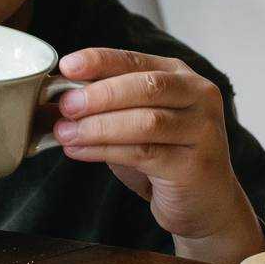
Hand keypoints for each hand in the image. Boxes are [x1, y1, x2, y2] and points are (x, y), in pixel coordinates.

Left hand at [52, 48, 263, 263]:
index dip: (100, 60)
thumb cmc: (166, 157)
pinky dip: (106, 151)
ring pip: (145, 121)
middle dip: (99, 95)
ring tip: (65, 133)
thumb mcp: (136, 122)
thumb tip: (59, 98)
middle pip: (146, 86)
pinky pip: (145, 153)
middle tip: (66, 106)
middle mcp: (198, 96)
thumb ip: (109, 106)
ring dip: (98, 126)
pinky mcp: (196, 165)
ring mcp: (203, 130)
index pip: (135, 60)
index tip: (67, 66)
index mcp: (180, 76)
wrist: (205, 203)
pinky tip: (81, 151)